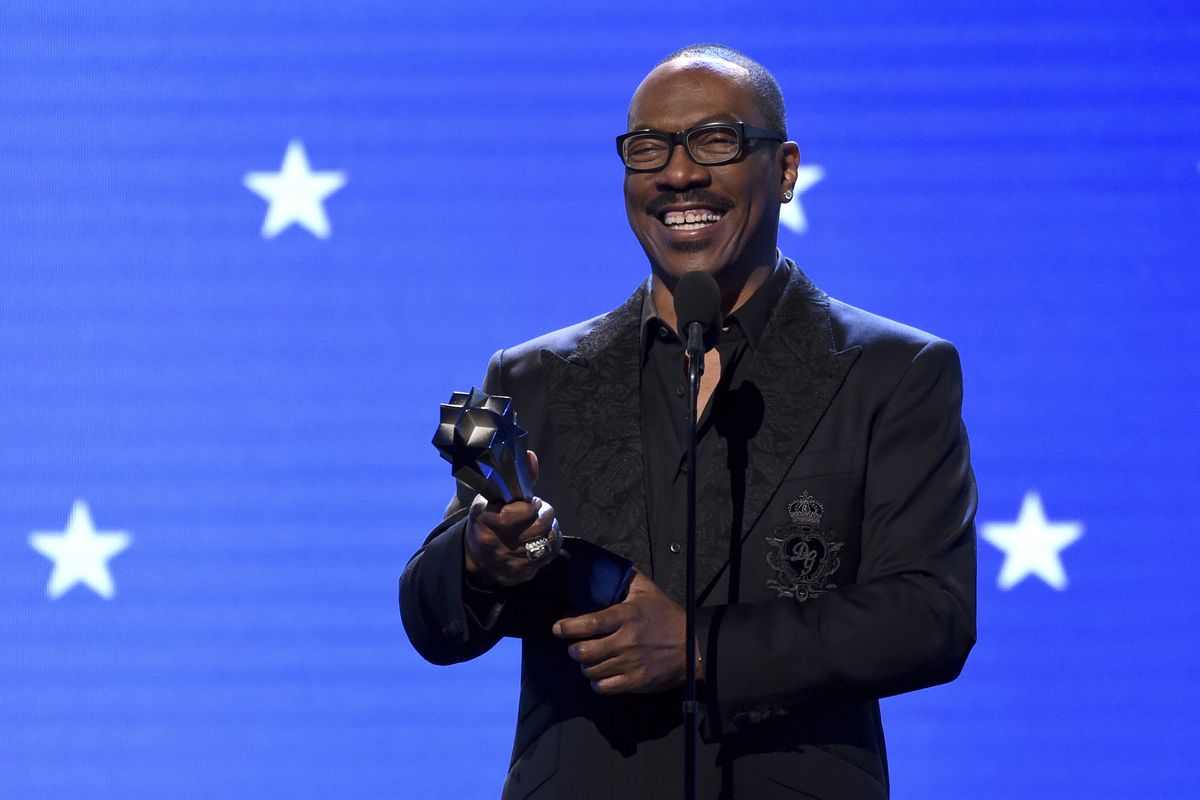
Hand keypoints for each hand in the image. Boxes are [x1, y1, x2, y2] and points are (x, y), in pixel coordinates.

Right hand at [464, 451, 558, 587]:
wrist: (477, 558)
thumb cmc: (486, 521)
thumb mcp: (492, 498)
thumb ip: (515, 479)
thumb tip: (531, 456)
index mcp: (488, 523)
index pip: (523, 511)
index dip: (533, 505)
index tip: (532, 502)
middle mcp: (499, 546)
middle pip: (540, 526)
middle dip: (545, 514)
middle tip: (540, 510)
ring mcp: (513, 563)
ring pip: (549, 541)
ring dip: (551, 528)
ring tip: (542, 523)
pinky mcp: (523, 574)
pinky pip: (550, 555)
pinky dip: (552, 542)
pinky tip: (544, 537)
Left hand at [553, 571, 699, 693]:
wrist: (693, 646)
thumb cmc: (667, 617)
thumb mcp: (648, 591)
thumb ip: (628, 578)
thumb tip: (607, 566)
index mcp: (627, 616)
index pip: (590, 623)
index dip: (568, 627)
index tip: (558, 628)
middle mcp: (626, 641)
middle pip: (584, 652)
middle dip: (573, 650)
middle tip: (574, 647)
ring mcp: (630, 663)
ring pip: (591, 670)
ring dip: (585, 666)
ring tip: (589, 660)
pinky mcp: (636, 681)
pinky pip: (604, 687)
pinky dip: (598, 683)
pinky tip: (601, 674)